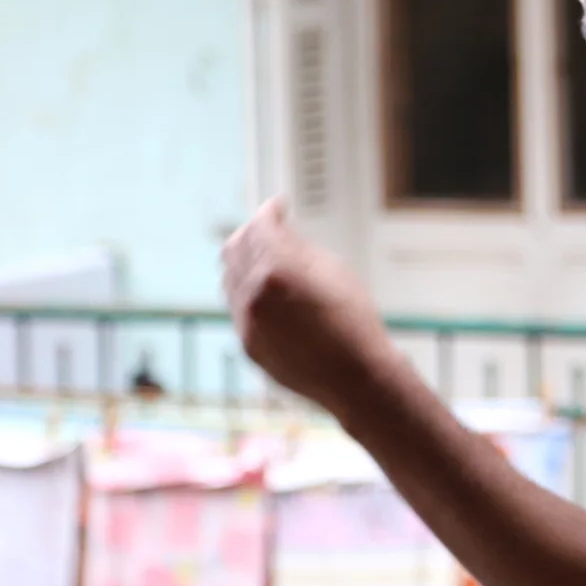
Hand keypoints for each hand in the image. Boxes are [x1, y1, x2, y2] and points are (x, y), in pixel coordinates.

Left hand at [219, 198, 391, 414]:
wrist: (355, 376)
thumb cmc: (354, 322)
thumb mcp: (333, 270)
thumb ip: (298, 246)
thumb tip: (279, 230)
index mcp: (277, 269)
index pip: (259, 225)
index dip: (270, 211)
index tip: (278, 208)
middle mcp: (253, 294)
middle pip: (233, 248)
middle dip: (251, 234)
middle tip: (269, 231)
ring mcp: (246, 322)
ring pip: (229, 279)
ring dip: (245, 264)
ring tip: (269, 264)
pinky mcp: (247, 344)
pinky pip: (237, 308)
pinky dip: (248, 293)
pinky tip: (270, 295)